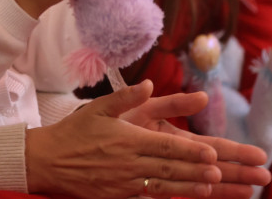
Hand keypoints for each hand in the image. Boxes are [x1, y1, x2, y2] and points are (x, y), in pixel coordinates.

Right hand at [25, 81, 270, 198]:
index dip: (189, 151)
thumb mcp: (99, 107)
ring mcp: (125, 182)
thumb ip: (127, 97)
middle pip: (170, 168)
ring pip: (164, 185)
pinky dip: (172, 195)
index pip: (164, 147)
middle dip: (198, 170)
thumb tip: (150, 84)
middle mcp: (129, 163)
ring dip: (190, 186)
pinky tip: (188, 194)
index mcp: (126, 140)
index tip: (211, 153)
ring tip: (213, 186)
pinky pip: (151, 196)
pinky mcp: (120, 195)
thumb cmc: (75, 131)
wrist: (47, 162)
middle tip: (223, 173)